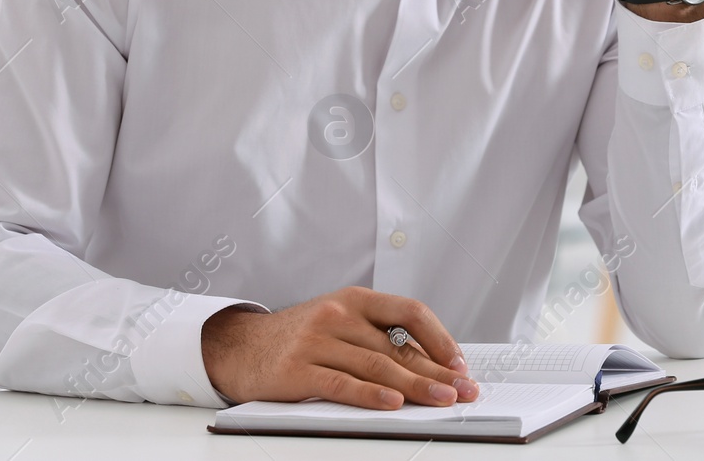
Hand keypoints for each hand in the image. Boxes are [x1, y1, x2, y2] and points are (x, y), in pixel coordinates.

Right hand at [202, 286, 478, 408]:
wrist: (238, 347)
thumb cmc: (296, 338)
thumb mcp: (338, 323)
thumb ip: (376, 337)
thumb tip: (428, 365)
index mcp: (354, 299)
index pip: (409, 312)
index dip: (440, 337)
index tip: (460, 363)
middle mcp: (338, 314)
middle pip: (399, 345)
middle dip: (438, 371)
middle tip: (464, 390)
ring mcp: (317, 340)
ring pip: (377, 365)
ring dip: (416, 386)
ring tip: (442, 400)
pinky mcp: (298, 369)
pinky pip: (342, 383)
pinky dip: (371, 394)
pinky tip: (393, 404)